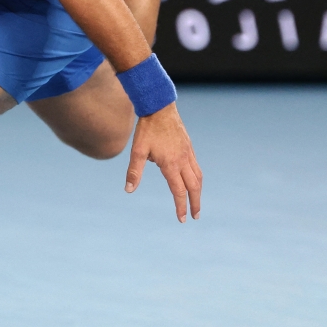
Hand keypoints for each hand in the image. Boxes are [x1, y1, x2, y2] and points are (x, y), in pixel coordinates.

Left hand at [125, 102, 202, 222]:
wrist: (160, 107)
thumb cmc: (147, 129)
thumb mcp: (137, 151)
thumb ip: (134, 172)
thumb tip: (128, 190)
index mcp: (171, 164)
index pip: (178, 190)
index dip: (180, 206)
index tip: (182, 219)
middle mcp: (183, 160)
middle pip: (193, 187)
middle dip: (195, 203)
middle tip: (195, 216)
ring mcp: (188, 153)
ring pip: (197, 177)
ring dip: (198, 192)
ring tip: (197, 202)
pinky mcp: (189, 147)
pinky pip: (196, 167)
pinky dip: (197, 178)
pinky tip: (193, 182)